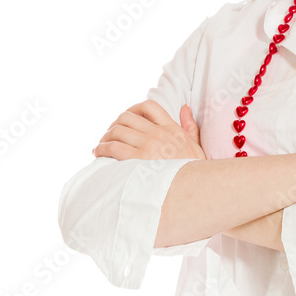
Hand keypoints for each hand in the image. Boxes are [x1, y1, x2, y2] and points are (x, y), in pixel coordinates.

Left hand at [92, 100, 206, 161]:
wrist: (195, 189)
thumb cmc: (195, 171)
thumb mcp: (196, 144)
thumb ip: (190, 125)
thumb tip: (184, 107)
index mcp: (172, 128)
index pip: (149, 106)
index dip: (133, 109)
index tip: (126, 119)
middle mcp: (159, 133)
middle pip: (127, 117)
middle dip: (114, 124)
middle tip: (109, 135)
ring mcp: (149, 146)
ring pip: (117, 131)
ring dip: (105, 137)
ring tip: (101, 145)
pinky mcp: (139, 160)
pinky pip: (113, 147)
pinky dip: (102, 148)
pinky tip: (99, 153)